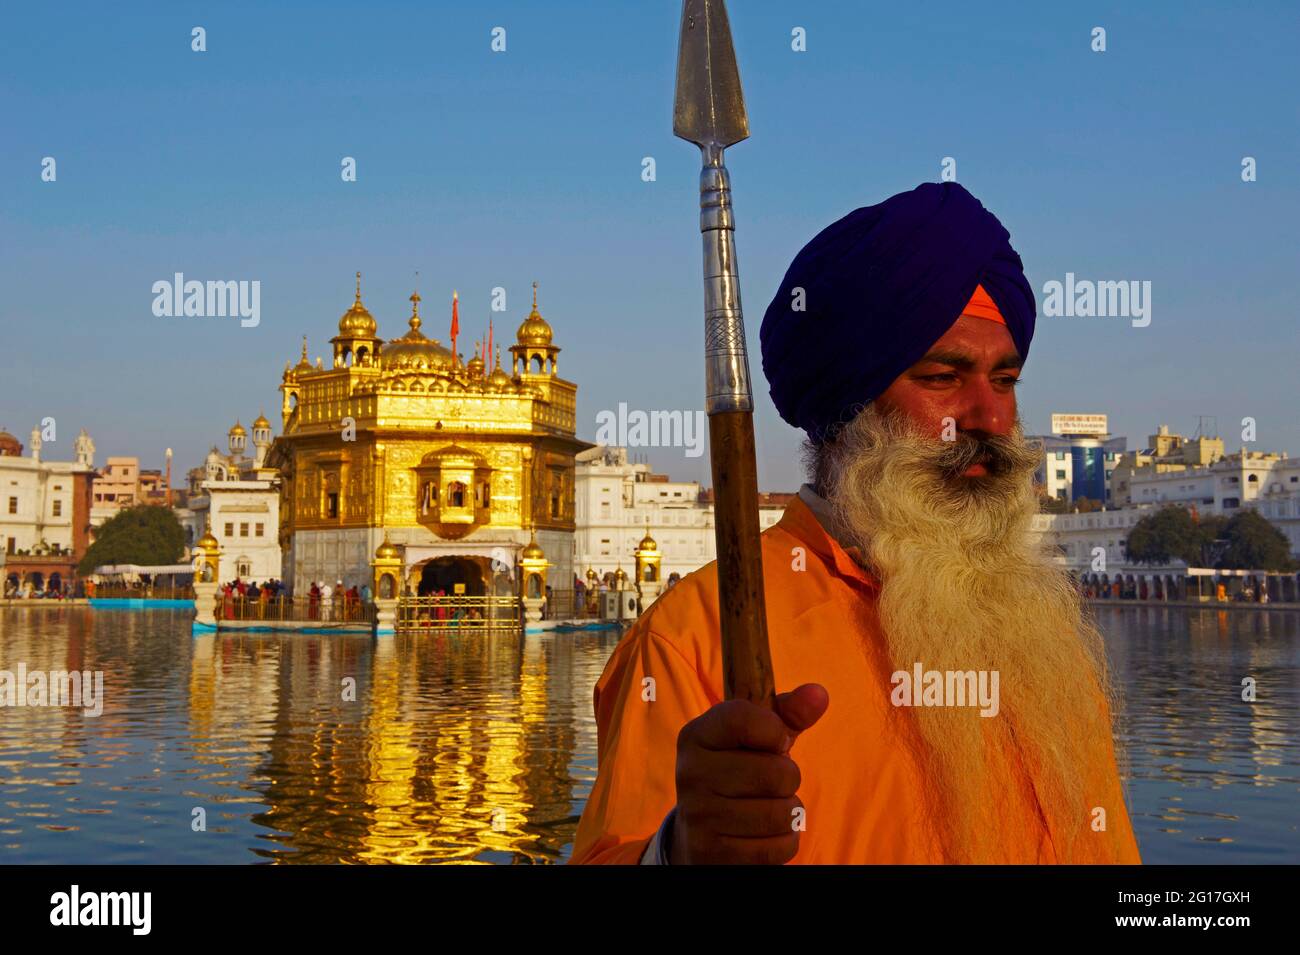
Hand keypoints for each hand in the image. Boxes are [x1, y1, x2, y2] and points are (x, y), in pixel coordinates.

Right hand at [668, 683, 828, 863]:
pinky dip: (783, 841)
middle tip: (770, 783)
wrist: (698, 833)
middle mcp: (690, 773)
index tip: (776, 741)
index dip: (774, 730)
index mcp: (696, 736)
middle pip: (777, 773)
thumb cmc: (737, 773)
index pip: (741, 718)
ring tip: (767, 807)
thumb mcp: (756, 739)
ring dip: (788, 812)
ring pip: (782, 813)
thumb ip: (787, 714)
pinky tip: (763, 834)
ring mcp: (699, 815)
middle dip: (789, 778)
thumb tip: (819, 693)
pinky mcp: (713, 852)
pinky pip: (778, 847)